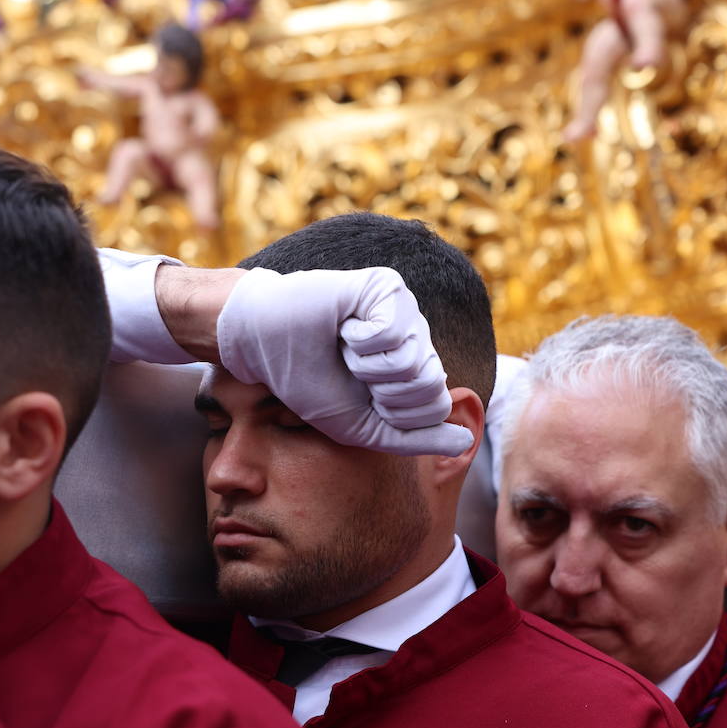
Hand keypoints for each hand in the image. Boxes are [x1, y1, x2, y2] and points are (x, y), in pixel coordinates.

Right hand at [217, 267, 474, 455]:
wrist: (261, 343)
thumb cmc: (306, 381)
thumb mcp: (361, 426)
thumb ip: (412, 438)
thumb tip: (465, 441)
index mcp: (413, 368)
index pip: (435, 408)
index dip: (392, 415)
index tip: (360, 397)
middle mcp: (416, 336)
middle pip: (432, 387)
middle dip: (384, 394)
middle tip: (353, 374)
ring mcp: (405, 309)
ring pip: (414, 362)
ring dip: (367, 367)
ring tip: (345, 349)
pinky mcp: (388, 286)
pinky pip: (393, 332)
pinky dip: (358, 340)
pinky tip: (343, 327)